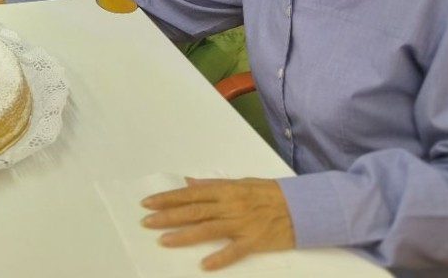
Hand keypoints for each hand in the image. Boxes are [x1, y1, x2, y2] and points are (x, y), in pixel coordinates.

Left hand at [141, 177, 294, 269]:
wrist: (301, 206)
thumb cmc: (269, 193)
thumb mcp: (240, 182)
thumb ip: (212, 185)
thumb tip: (188, 183)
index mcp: (225, 189)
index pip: (189, 194)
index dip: (167, 198)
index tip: (148, 203)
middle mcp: (229, 205)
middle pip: (193, 211)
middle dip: (167, 216)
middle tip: (146, 222)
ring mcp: (241, 223)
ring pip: (207, 229)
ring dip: (184, 235)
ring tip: (163, 240)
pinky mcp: (254, 241)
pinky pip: (234, 251)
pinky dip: (219, 258)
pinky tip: (204, 265)